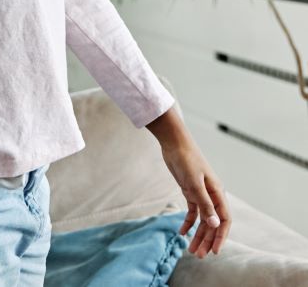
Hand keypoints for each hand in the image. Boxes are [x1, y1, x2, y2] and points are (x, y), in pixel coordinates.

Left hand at [146, 108, 230, 257]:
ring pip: (202, 219)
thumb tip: (215, 225)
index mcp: (217, 193)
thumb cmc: (186, 159)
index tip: (214, 251)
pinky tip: (182, 233)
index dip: (221, 236)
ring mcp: (200, 193)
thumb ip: (204, 204)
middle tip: (199, 255)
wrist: (174, 142)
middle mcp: (211, 195)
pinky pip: (191, 211)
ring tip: (191, 249)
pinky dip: (187, 222)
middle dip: (207, 240)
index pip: (224, 220)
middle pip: (212, 222)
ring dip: (198, 234)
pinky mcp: (189, 190)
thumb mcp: (194, 183)